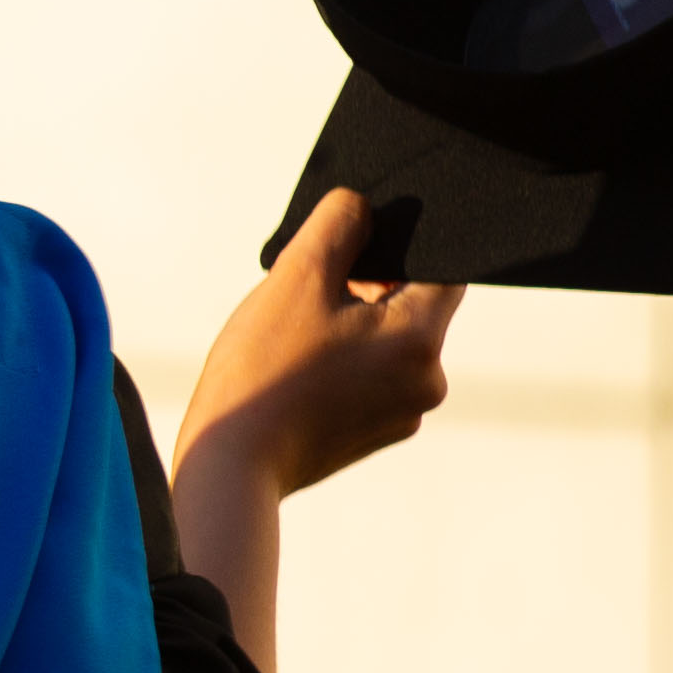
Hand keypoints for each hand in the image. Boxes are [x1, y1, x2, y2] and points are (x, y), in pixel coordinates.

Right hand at [178, 191, 463, 503]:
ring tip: (294, 343)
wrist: (230, 462)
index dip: (397, 247)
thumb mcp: (295, 276)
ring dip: (351, 327)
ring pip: (389, 342)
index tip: (349, 256)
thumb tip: (365, 209)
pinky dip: (343, 365)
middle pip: (412, 305)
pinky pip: (374, 378)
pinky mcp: (378, 434)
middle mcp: (429, 380)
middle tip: (306, 301)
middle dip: (365, 290)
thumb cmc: (261, 370)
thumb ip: (340, 224)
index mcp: (419, 338)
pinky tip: (297, 373)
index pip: (442, 266)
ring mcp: (405, 413)